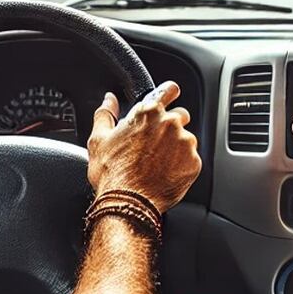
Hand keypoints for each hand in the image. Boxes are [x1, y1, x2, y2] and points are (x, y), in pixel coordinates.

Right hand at [87, 81, 200, 212]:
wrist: (127, 203)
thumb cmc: (111, 173)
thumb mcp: (99, 140)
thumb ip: (105, 114)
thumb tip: (108, 99)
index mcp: (148, 113)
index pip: (169, 90)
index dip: (169, 93)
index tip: (170, 97)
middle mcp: (170, 124)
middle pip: (180, 116)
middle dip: (171, 126)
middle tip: (155, 145)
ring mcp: (184, 143)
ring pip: (187, 139)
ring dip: (176, 148)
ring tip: (158, 165)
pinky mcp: (193, 163)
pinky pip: (191, 160)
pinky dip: (182, 166)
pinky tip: (166, 174)